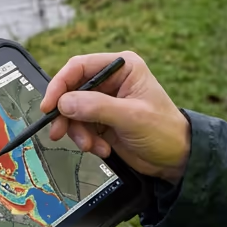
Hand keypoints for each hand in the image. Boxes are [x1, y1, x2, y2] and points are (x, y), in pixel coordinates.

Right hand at [42, 50, 189, 184]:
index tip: (50, 105)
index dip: (60, 84)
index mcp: (122, 67)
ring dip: (77, 132)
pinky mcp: (102, 121)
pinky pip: (80, 127)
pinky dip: (85, 140)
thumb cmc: (165, 131)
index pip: (80, 67)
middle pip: (71, 90)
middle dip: (66, 114)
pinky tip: (101, 149)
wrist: (176, 159)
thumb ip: (96, 108)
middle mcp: (111, 81)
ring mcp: (105, 102)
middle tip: (59, 132)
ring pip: (72, 112)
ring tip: (91, 146)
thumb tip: (64, 102)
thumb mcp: (131, 117)